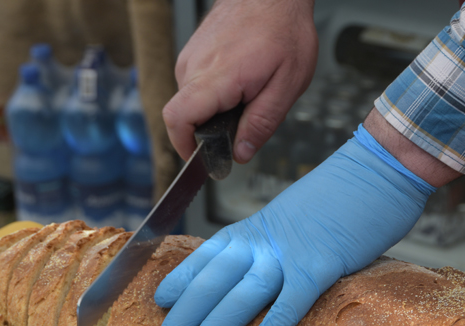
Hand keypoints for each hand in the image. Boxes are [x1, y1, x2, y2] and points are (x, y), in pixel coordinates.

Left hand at [154, 126, 435, 325]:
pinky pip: (294, 298)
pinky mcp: (324, 262)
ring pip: (246, 289)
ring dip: (220, 318)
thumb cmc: (337, 197)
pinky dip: (276, 322)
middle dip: (189, 305)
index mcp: (255, 227)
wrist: (378, 168)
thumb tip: (251, 271)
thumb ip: (268, 242)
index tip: (161, 298)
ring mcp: (292, 251)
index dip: (182, 277)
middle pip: (217, 275)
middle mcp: (265, 239)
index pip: (208, 254)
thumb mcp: (289, 216)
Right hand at [163, 0, 316, 163]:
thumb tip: (241, 153)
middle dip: (211, 130)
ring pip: (192, 102)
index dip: (184, 146)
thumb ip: (262, 123)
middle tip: (244, 120)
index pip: (177, 119)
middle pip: (186, 116)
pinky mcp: (192, 53)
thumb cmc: (283, 28)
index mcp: (216, 77)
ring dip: (215, 110)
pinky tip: (240, 81)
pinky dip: (215, 94)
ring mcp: (190, 58)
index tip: (200, 158)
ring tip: (247, 93)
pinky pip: (196, 86)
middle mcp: (194, 67)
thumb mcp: (287, 84)